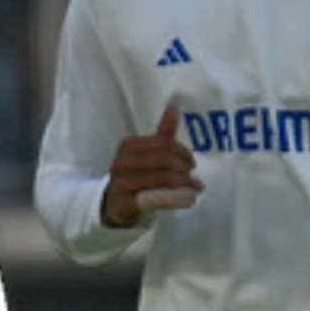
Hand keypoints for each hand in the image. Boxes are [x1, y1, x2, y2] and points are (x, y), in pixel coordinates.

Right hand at [100, 103, 202, 227]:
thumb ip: (162, 133)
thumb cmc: (136, 175)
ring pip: (161, 178)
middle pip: (163, 159)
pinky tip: (188, 198)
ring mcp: (121, 183)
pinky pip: (155, 198)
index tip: (192, 163)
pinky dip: (175, 198)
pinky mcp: (125, 203)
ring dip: (184, 183)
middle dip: (184, 167)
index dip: (183, 152)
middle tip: (194, 176)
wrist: (114, 204)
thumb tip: (173, 106)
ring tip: (195, 187)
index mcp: (128, 146)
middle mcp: (121, 162)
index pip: (164, 143)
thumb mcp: (148, 153)